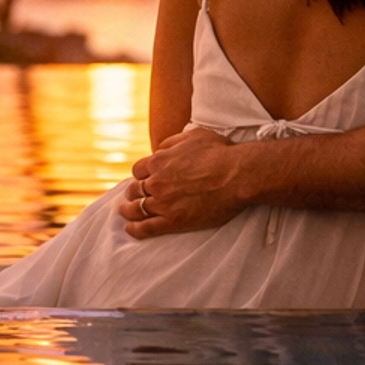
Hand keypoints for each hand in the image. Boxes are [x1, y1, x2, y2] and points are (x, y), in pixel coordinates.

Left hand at [119, 127, 249, 237]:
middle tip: (135, 196)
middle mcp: (156, 182)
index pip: (138, 170)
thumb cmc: (220, 153)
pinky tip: (131, 229)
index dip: (141, 175)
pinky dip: (135, 229)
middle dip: (133, 192)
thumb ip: (172, 142)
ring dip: (128, 210)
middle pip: (134, 190)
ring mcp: (163, 203)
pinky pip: (146, 228)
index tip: (144, 179)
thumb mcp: (193, 135)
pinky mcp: (173, 221)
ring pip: (136, 209)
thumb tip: (160, 148)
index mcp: (159, 161)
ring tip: (126, 212)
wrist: (237, 175)